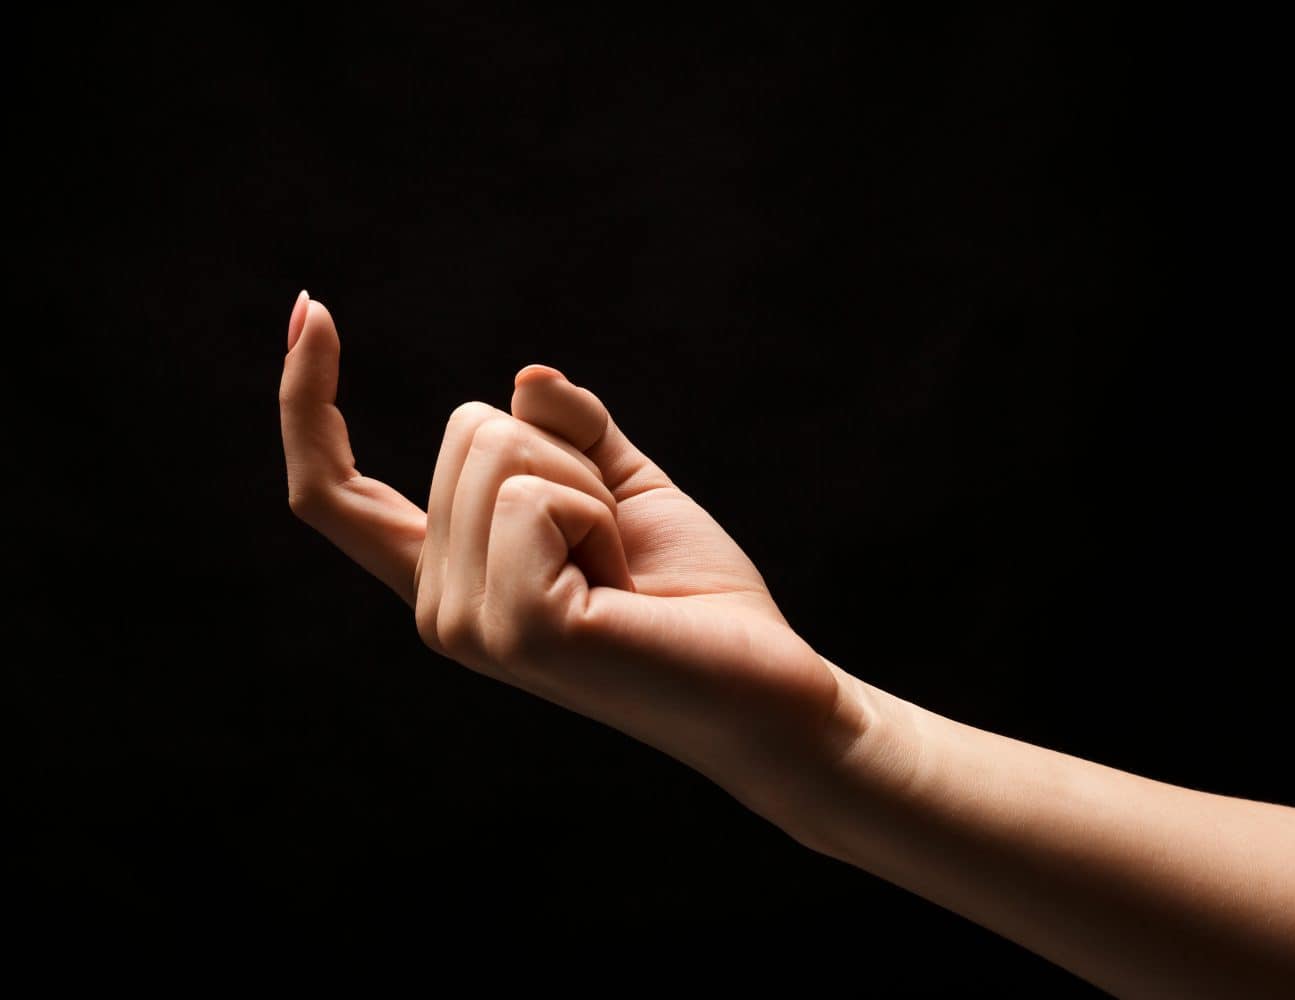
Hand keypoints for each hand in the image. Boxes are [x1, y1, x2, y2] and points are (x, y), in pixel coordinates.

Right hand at [278, 292, 856, 829]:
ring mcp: (466, 625)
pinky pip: (534, 494)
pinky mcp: (513, 629)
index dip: (305, 401)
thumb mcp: (626, 489)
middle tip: (616, 547)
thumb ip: (570, 433)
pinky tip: (624, 587)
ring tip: (623, 572)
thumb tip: (526, 380)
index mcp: (451, 576)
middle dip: (565, 454)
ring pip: (500, 448)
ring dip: (589, 488)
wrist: (768, 688)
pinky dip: (598, 513)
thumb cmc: (698, 599)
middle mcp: (439, 606)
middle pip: (467, 429)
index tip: (310, 308)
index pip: (333, 493)